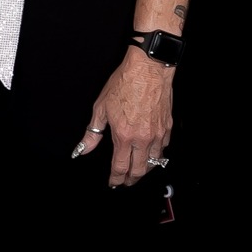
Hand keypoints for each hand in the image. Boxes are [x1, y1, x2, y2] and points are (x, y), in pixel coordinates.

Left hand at [74, 47, 173, 185]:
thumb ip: (92, 132)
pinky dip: (156, 155)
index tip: (113, 182)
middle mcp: (142, 139)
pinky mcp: (167, 127)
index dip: (115, 178)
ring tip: (137, 170)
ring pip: (154, 162)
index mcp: (124, 136)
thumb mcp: (101, 107)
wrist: (148, 69)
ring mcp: (157, 134)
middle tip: (125, 181)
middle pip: (139, 171)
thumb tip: (83, 148)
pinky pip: (163, 149)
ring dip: (145, 170)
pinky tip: (151, 153)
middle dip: (131, 180)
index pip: (119, 167)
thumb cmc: (125, 82)